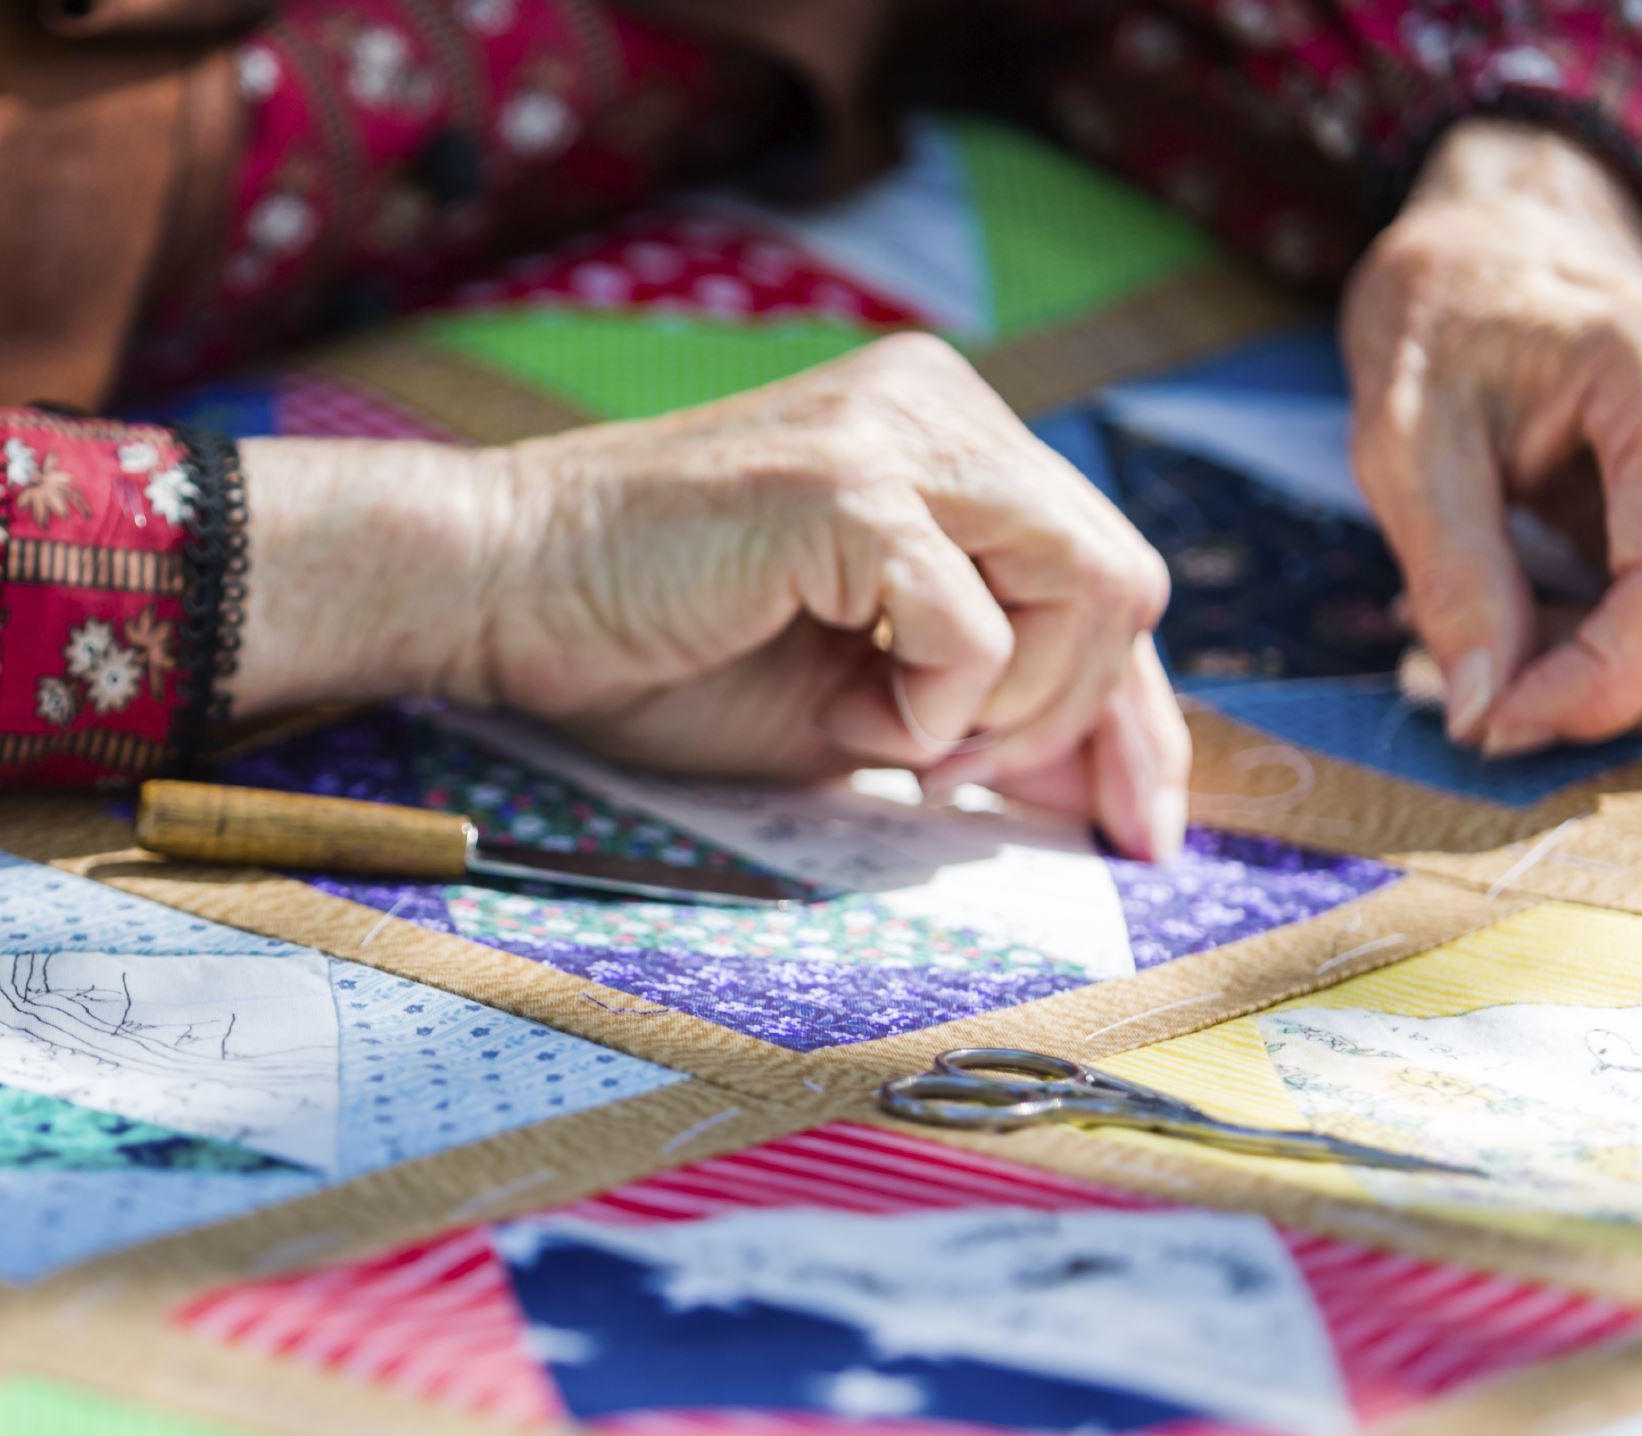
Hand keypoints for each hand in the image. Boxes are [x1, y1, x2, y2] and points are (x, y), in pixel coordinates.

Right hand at [236, 334, 1188, 859]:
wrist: (498, 592)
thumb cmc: (650, 649)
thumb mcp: (849, 696)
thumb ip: (973, 710)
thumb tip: (1096, 784)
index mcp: (943, 432)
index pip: (1099, 568)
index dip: (1138, 712)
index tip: (1143, 825)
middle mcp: (940, 405)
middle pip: (1125, 578)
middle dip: (1084, 722)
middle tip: (963, 790)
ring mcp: (901, 431)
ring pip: (1091, 589)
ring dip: (1010, 710)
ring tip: (897, 743)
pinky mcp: (848, 486)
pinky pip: (979, 629)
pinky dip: (933, 711)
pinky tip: (850, 719)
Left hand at [1343, 120, 1641, 755]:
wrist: (1496, 257)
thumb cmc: (1444, 336)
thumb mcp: (1404, 449)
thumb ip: (1454, 580)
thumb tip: (1484, 714)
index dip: (1593, 688)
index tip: (1492, 728)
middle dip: (1592, 689)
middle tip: (1471, 683)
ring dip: (1598, 665)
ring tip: (1490, 612)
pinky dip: (1614, 640)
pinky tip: (1536, 596)